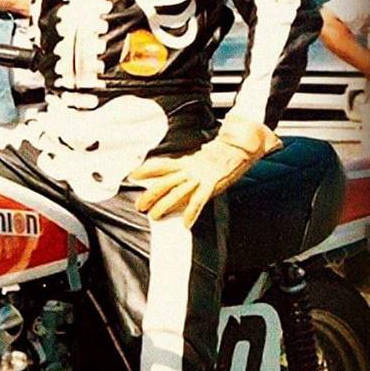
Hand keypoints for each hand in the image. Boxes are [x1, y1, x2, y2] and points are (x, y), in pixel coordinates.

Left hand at [130, 116, 281, 228]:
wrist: (238, 148)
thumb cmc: (219, 156)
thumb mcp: (197, 160)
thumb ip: (184, 168)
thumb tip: (171, 175)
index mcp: (185, 162)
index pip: (160, 165)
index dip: (145, 170)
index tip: (132, 175)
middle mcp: (189, 170)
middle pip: (164, 182)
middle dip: (150, 194)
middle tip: (140, 205)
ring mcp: (199, 177)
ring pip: (177, 192)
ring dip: (164, 205)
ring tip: (155, 215)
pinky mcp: (211, 185)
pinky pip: (198, 200)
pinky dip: (191, 212)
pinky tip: (185, 223)